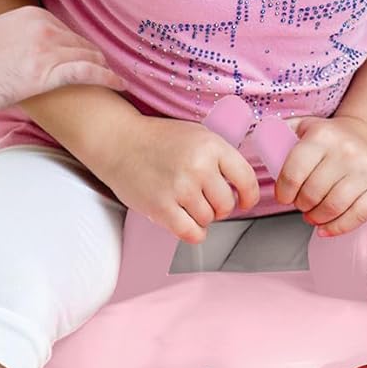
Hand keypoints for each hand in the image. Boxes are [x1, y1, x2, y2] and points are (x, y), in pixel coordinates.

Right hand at [0, 7, 124, 124]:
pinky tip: (120, 84)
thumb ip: (11, 45)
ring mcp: (45, 47)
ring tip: (118, 78)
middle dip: (95, 54)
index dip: (78, 45)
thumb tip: (17, 63)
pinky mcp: (46, 72)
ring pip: (87, 55)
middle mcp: (40, 25)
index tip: (91, 55)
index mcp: (26, 12)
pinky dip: (107, 78)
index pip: (64, 28)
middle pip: (79, 40)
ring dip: (105, 67)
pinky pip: (87, 72)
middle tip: (111, 68)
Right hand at [93, 113, 258, 242]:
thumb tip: (244, 185)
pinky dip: (192, 231)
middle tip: (203, 198)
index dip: (248, 196)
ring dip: (200, 216)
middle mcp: (198, 166)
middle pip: (226, 205)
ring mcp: (180, 188)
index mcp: (211, 145)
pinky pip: (191, 233)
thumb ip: (219, 156)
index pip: (247, 179)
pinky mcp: (161, 207)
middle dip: (218, 206)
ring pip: (208, 220)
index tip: (243, 201)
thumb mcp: (195, 134)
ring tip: (184, 202)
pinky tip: (184, 219)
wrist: (118, 141)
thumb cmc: (157, 139)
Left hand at [274, 114, 366, 235]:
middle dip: (300, 204)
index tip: (282, 197)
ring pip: (334, 206)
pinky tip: (326, 228)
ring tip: (311, 216)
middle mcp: (346, 151)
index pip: (294, 172)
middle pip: (313, 192)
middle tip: (299, 204)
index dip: (284, 191)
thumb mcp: (302, 126)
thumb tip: (247, 142)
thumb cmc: (328, 137)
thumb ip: (275, 133)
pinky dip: (338, 227)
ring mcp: (365, 170)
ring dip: (316, 217)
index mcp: (321, 136)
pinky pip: (359, 215)